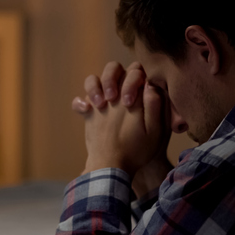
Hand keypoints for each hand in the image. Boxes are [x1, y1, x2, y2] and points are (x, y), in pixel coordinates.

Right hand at [72, 62, 172, 192]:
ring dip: (94, 86)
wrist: (118, 166)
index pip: (136, 71)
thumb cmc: (140, 150)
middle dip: (111, 78)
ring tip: (98, 104)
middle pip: (114, 68)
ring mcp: (105, 102)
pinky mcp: (92, 111)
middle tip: (111, 98)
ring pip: (95, 79)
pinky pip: (82, 98)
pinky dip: (80, 102)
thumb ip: (154, 107)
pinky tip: (85, 111)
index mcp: (139, 95)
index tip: (129, 102)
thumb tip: (149, 85)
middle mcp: (121, 93)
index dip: (132, 81)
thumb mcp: (154, 132)